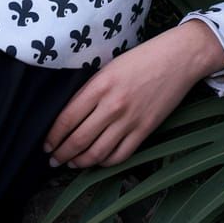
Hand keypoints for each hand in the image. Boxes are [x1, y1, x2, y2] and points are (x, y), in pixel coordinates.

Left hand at [42, 20, 223, 169]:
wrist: (176, 59)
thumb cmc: (139, 58)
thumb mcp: (108, 66)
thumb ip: (90, 89)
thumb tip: (70, 113)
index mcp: (99, 85)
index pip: (67, 118)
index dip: (54, 136)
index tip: (46, 144)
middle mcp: (112, 105)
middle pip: (79, 139)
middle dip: (62, 153)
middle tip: (53, 160)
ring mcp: (129, 120)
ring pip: (98, 152)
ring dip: (80, 162)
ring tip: (71, 164)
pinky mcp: (145, 130)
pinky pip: (121, 155)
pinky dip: (106, 162)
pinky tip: (98, 161)